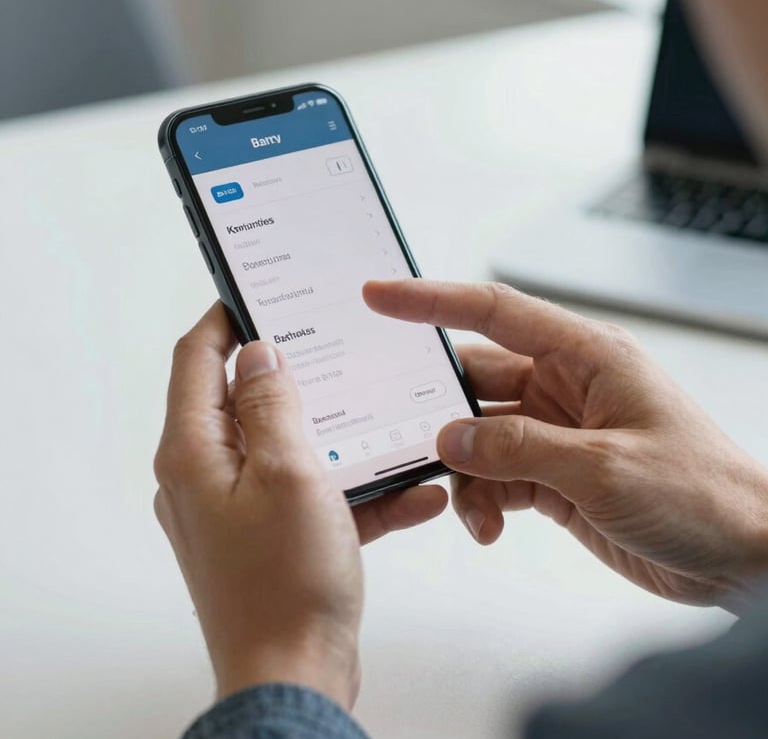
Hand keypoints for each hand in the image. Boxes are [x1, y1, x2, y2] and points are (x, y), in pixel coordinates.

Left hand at [154, 304, 446, 707]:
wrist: (296, 680)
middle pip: (240, 401)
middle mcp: (205, 477)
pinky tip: (411, 492)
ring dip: (336, 436)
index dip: (225, 319)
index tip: (258, 294)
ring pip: (284, 447)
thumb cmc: (286, 584)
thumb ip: (271, 403)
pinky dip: (353, 489)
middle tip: (332, 348)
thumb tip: (258, 352)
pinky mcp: (267, 538)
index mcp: (195, 453)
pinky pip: (310, 495)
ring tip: (382, 422)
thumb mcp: (289, 472)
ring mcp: (235, 510)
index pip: (196, 359)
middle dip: (291, 375)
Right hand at [364, 280, 767, 614]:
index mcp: (587, 357)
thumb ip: (520, 449)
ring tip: (477, 511)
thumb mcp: (605, 467)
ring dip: (467, 472)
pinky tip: (491, 525)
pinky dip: (483, 499)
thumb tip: (452, 437)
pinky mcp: (555, 472)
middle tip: (409, 436)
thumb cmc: (703, 493)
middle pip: (477, 379)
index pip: (495, 313)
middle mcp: (566, 386)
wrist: (744, 554)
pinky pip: (496, 475)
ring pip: (480, 435)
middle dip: (441, 411)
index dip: (432, 301)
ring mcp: (558, 431)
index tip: (382, 298)